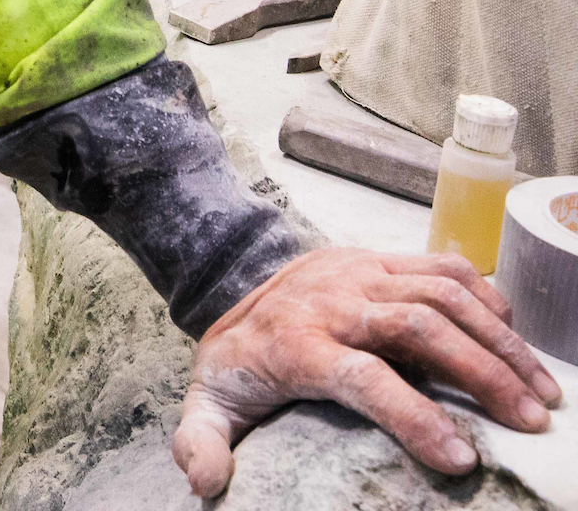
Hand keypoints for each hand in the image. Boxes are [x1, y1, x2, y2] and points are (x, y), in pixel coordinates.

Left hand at [173, 247, 563, 494]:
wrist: (231, 276)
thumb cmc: (238, 356)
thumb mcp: (208, 403)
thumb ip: (199, 442)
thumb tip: (206, 483)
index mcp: (295, 344)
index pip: (363, 377)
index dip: (412, 416)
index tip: (461, 459)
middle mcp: (334, 301)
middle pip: (419, 327)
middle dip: (482, 375)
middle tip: (530, 423)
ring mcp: (362, 272)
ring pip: (443, 293)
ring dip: (501, 343)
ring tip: (542, 393)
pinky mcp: (382, 257)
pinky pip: (445, 266)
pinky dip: (487, 299)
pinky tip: (514, 342)